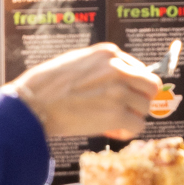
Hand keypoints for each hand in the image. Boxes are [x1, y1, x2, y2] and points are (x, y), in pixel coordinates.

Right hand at [8, 42, 161, 139]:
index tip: (124, 96)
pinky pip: (137, 126)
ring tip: (113, 121)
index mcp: (108, 53)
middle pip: (151, 86)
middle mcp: (118, 69)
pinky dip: (127, 131)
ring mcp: (118, 91)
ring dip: (132, 117)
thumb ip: (102, 67)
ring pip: (145, 107)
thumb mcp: (78, 62)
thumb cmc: (47, 85)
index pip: (140, 69)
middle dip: (140, 100)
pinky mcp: (116, 114)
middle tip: (126, 109)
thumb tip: (121, 81)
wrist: (32, 104)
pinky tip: (112, 131)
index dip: (133, 86)